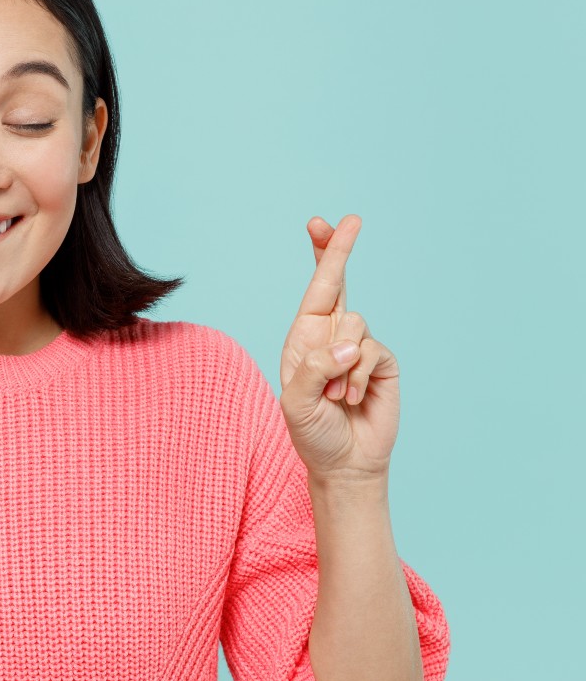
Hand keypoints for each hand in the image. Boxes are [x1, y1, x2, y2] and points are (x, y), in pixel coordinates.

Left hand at [279, 215, 399, 481]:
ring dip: (341, 367)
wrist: (344, 462)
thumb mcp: (297, 402)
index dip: (321, 255)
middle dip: (339, 250)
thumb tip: (350, 342)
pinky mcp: (383, 363)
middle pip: (338, 284)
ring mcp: (359, 347)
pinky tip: (352, 400)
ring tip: (334, 397)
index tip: (320, 223)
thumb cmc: (312, 433)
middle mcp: (331, 336)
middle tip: (351, 218)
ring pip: (356, 326)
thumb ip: (316, 368)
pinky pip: (372, 352)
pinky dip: (358, 378)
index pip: (314, 290)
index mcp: (304, 339)